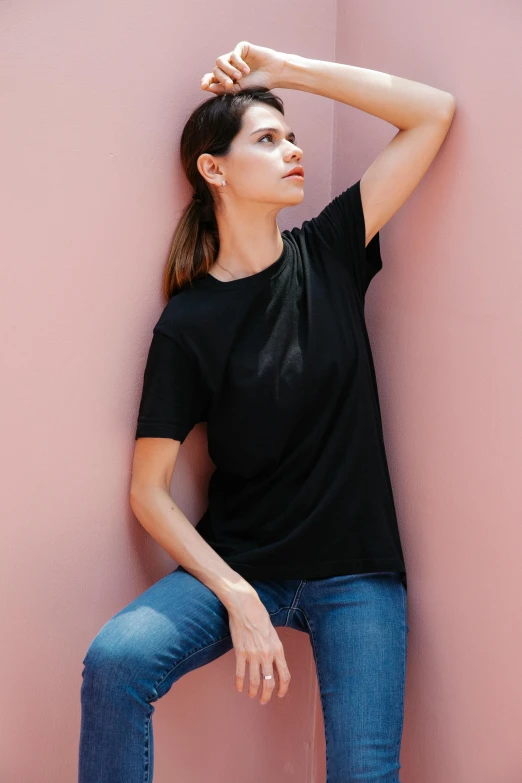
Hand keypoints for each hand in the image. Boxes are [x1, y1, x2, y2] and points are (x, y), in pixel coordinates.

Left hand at [200, 40, 285, 94]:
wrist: (274, 75)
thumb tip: (207, 87)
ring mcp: (234, 56)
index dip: (206, 81)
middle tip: (231, 85)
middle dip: (221, 78)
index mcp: (227, 78)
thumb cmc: (258, 84)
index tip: (203, 86)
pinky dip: (238, 63)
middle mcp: (228, 66)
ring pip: (220, 61)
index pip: (211, 78)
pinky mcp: (241, 48)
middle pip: (215, 70)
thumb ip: (224, 89)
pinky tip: (246, 70)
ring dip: (228, 70)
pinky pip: (233, 54)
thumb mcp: (239, 90)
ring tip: (239, 77)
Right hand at [225, 586, 290, 704]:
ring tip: (251, 695)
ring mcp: (253, 654)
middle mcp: (267, 654)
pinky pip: (240, 673)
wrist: (245, 606)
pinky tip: (239, 688)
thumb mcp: (273, 634)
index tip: (280, 694)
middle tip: (263, 700)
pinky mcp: (240, 652)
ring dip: (253, 692)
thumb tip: (274, 665)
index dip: (283, 688)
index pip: (284, 675)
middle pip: (269, 683)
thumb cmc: (260, 617)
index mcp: (278, 649)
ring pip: (255, 681)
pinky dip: (240, 684)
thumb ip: (274, 650)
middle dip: (267, 695)